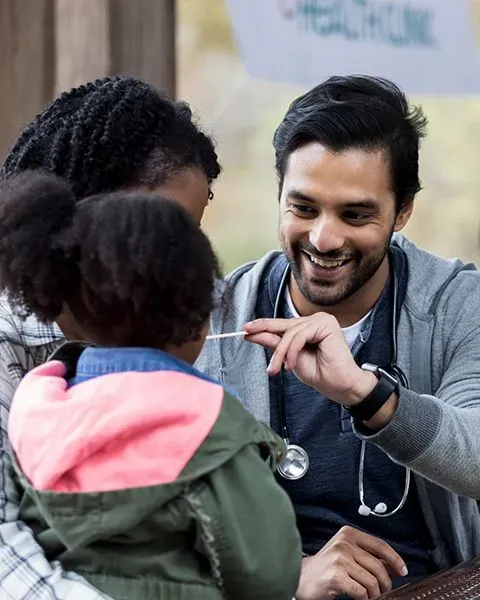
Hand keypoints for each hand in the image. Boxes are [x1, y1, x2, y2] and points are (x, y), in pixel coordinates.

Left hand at [244, 314, 376, 405]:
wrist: (341, 386)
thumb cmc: (321, 374)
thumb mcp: (290, 358)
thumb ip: (275, 344)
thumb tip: (253, 334)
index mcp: (309, 326)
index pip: (282, 325)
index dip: (263, 326)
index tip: (245, 330)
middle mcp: (315, 320)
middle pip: (283, 326)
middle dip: (264, 332)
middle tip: (246, 335)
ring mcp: (322, 320)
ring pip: (290, 333)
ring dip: (280, 352)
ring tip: (275, 369)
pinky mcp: (326, 325)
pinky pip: (299, 336)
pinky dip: (291, 351)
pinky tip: (290, 365)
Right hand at [295, 526, 407, 599]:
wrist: (301, 578)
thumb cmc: (326, 568)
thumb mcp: (347, 555)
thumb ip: (369, 557)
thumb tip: (394, 566)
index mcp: (348, 534)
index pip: (380, 545)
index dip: (395, 559)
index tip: (403, 571)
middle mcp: (344, 543)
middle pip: (379, 566)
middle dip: (385, 583)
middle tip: (382, 591)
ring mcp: (339, 559)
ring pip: (372, 581)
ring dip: (374, 594)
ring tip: (369, 596)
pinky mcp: (336, 576)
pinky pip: (362, 592)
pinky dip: (365, 599)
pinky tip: (359, 598)